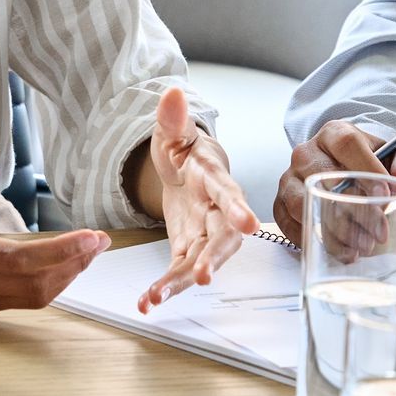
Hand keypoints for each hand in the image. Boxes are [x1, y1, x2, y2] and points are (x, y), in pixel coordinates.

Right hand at [0, 143, 110, 314]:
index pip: (20, 258)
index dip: (63, 251)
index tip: (93, 237)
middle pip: (34, 284)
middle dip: (74, 264)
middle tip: (98, 242)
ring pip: (30, 297)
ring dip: (64, 276)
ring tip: (85, 252)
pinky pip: (17, 300)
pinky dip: (45, 284)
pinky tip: (58, 264)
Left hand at [136, 88, 259, 310]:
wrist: (188, 171)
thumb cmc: (187, 151)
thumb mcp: (175, 132)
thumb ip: (173, 119)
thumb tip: (172, 93)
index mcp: (215, 180)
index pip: (230, 194)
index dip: (239, 209)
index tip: (248, 225)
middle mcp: (217, 212)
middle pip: (222, 238)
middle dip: (214, 257)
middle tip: (203, 276)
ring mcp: (204, 234)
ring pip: (200, 261)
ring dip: (181, 281)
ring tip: (156, 297)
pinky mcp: (188, 248)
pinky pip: (180, 271)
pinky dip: (165, 287)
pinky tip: (146, 302)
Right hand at [273, 120, 395, 248]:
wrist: (350, 169)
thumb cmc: (373, 164)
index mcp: (335, 134)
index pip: (347, 145)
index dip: (366, 169)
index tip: (386, 195)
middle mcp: (307, 153)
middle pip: (323, 178)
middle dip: (354, 210)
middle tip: (379, 233)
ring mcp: (291, 177)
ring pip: (303, 203)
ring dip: (332, 230)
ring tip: (360, 247)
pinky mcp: (282, 201)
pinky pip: (287, 221)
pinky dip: (311, 239)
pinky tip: (339, 250)